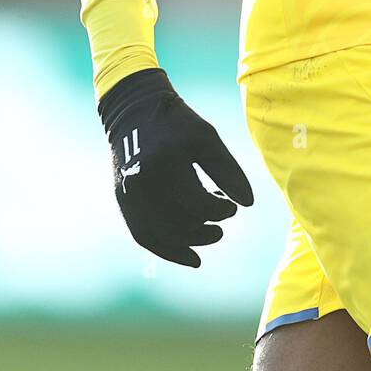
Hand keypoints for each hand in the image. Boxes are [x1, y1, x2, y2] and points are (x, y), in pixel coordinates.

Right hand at [99, 67, 253, 266]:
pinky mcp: (123, 204)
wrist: (134, 113)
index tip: (231, 206)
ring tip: (213, 234)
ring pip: (162, 236)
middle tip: (223, 220)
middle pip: (179, 225)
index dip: (220, 210)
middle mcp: (141, 185)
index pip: (197, 204)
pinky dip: (168, 250)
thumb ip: (227, 170)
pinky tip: (192, 257)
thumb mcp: (207, 139)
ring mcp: (128, 197)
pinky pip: (145, 237)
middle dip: (207, 229)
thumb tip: (247, 204)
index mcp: (164, 165)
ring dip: (191, 243)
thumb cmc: (177, 123)